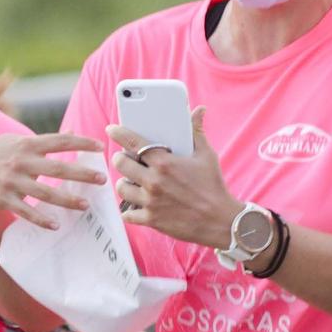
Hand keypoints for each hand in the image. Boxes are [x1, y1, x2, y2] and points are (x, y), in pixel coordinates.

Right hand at [0, 132, 106, 229]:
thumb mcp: (15, 141)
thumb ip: (42, 141)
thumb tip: (70, 133)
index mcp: (27, 145)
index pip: (59, 141)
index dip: (81, 143)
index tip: (100, 147)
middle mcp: (21, 162)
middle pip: (57, 168)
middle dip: (81, 174)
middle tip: (102, 179)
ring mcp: (12, 181)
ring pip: (44, 193)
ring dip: (66, 200)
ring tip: (85, 206)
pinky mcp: (4, 198)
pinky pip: (25, 211)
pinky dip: (40, 219)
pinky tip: (55, 225)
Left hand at [109, 107, 240, 248]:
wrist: (220, 220)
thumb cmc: (213, 186)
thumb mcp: (206, 156)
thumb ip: (196, 132)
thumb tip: (199, 111)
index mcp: (165, 162)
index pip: (133, 142)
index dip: (119, 133)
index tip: (111, 129)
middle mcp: (154, 181)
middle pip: (121, 164)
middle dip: (121, 159)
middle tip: (126, 160)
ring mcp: (150, 201)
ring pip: (121, 188)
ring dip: (124, 184)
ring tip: (132, 182)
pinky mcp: (151, 219)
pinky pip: (128, 214)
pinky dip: (129, 210)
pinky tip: (136, 206)